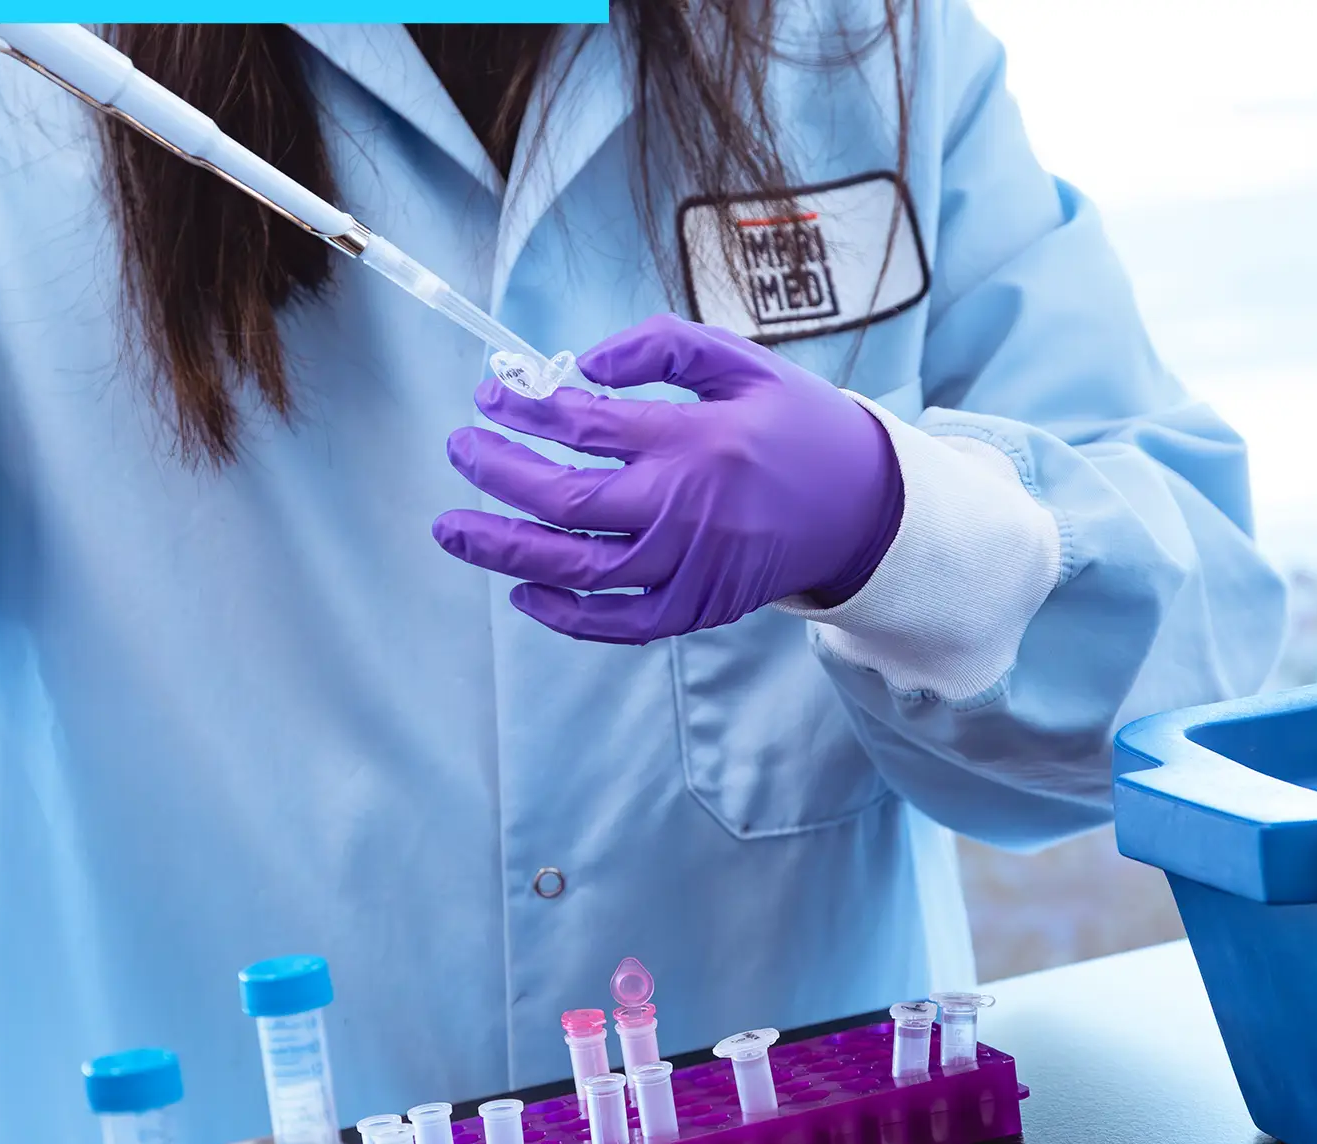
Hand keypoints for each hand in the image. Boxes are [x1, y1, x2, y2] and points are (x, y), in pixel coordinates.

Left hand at [433, 314, 904, 643]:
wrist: (865, 504)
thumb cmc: (796, 425)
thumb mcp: (742, 361)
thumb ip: (662, 346)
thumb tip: (581, 362)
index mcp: (696, 440)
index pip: (584, 426)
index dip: (526, 409)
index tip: (492, 394)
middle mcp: (685, 510)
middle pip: (566, 501)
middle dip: (498, 474)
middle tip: (459, 448)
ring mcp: (689, 567)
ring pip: (578, 570)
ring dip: (505, 549)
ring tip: (451, 528)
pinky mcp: (697, 607)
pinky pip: (620, 624)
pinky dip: (566, 617)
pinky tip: (522, 591)